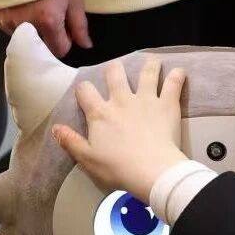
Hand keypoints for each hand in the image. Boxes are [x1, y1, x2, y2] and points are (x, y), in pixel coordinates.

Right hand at [0, 0, 91, 57]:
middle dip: (48, 37)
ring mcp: (8, 23)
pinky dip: (17, 23)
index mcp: (48, 22)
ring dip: (32, 30)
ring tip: (33, 9)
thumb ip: (79, 25)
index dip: (65, 41)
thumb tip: (85, 46)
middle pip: (42, 46)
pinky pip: (10, 29)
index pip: (60, 50)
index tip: (65, 29)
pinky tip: (20, 7)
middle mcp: (26, 27)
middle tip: (50, 17)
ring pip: (25, 38)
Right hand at [51, 58, 188, 200]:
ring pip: (147, 72)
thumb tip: (55, 128)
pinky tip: (179, 73)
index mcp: (100, 113)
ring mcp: (146, 99)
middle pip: (115, 72)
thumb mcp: (87, 159)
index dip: (83, 89)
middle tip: (117, 73)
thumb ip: (70, 141)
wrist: (152, 171)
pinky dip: (177, 76)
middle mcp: (122, 100)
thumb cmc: (118, 168)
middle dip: (113, 69)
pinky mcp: (167, 104)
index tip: (85, 94)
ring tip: (151, 63)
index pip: (85, 90)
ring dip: (149, 65)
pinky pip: (174, 83)